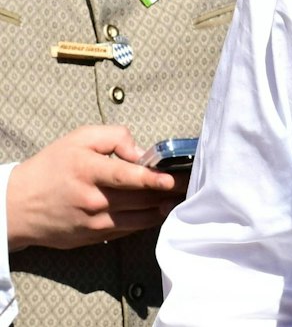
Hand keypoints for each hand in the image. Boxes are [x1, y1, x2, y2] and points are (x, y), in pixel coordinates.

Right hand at [6, 126, 179, 250]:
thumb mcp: (79, 139)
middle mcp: (92, 200)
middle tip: (191, 185)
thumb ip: (114, 137)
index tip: (172, 179)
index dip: (154, 178)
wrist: (17, 205)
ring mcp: (93, 222)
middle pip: (140, 198)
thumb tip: (141, 153)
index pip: (127, 176)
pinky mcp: (93, 237)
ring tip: (181, 200)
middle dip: (169, 192)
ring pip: (138, 218)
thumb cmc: (51, 167)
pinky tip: (158, 213)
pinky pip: (128, 230)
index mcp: (88, 171)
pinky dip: (145, 222)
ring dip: (162, 210)